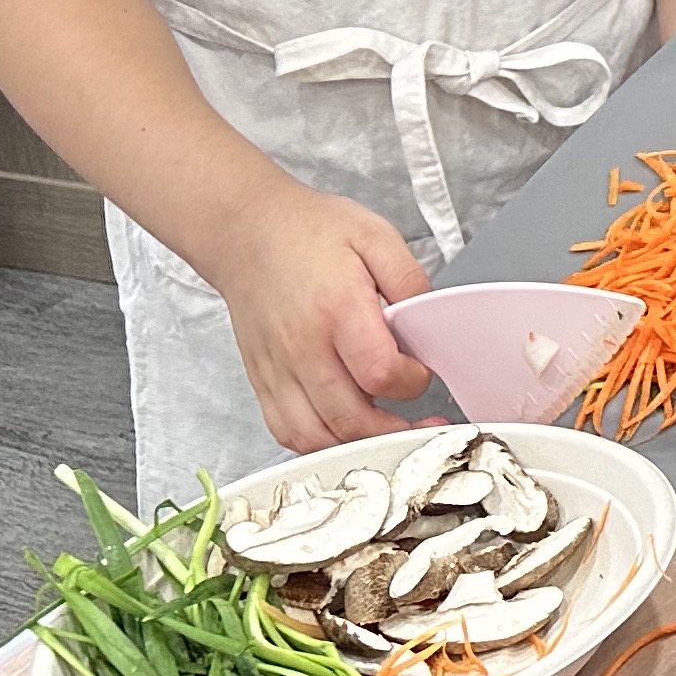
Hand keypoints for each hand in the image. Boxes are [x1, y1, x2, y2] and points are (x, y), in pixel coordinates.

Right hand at [202, 178, 434, 449]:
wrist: (246, 232)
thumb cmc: (308, 232)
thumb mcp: (375, 235)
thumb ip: (409, 280)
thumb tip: (429, 320)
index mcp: (337, 310)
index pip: (380, 373)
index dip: (412, 382)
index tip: (423, 370)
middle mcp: (302, 348)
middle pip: (350, 418)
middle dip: (396, 429)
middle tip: (423, 423)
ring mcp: (277, 370)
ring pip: (316, 437)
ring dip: (358, 444)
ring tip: (388, 432)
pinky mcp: (262, 381)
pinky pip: (286, 431)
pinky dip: (319, 442)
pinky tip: (344, 429)